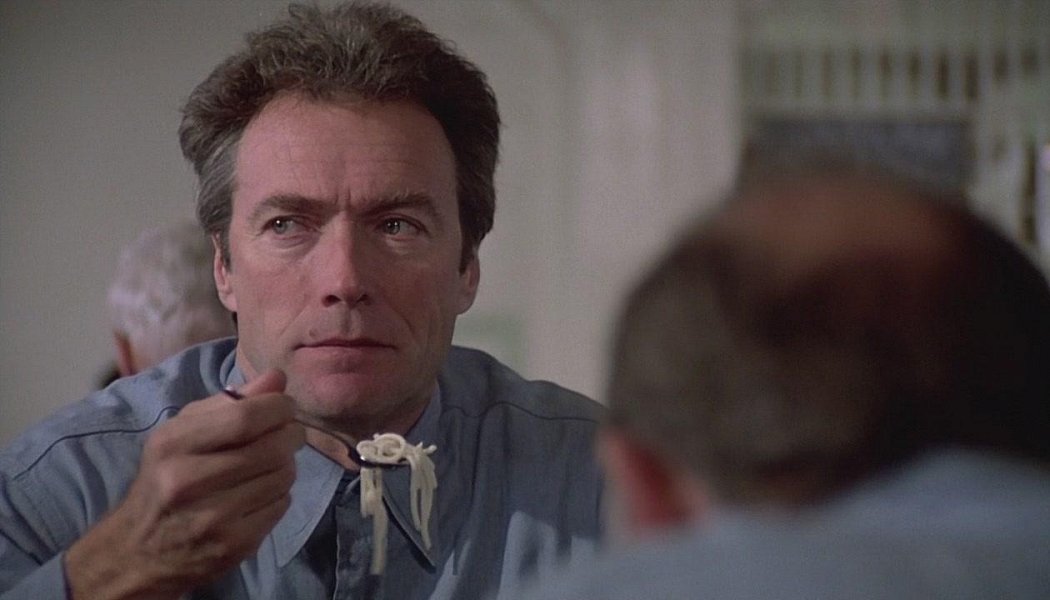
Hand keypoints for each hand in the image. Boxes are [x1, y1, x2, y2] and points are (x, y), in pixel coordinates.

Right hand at [64, 369, 303, 599]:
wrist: (137, 552)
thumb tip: (277, 378)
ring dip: (286, 465)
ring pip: (282, 476)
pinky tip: (260, 494)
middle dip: (292, 435)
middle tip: (290, 434)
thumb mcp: (182, 433)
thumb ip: (229, 402)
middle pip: (271, 448)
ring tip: (270, 465)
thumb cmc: (164, 478)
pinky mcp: (233, 546)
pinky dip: (280, 494)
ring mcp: (212, 518)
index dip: (279, 407)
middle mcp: (187, 481)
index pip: (245, 417)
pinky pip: (281, 506)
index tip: (286, 407)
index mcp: (173, 444)